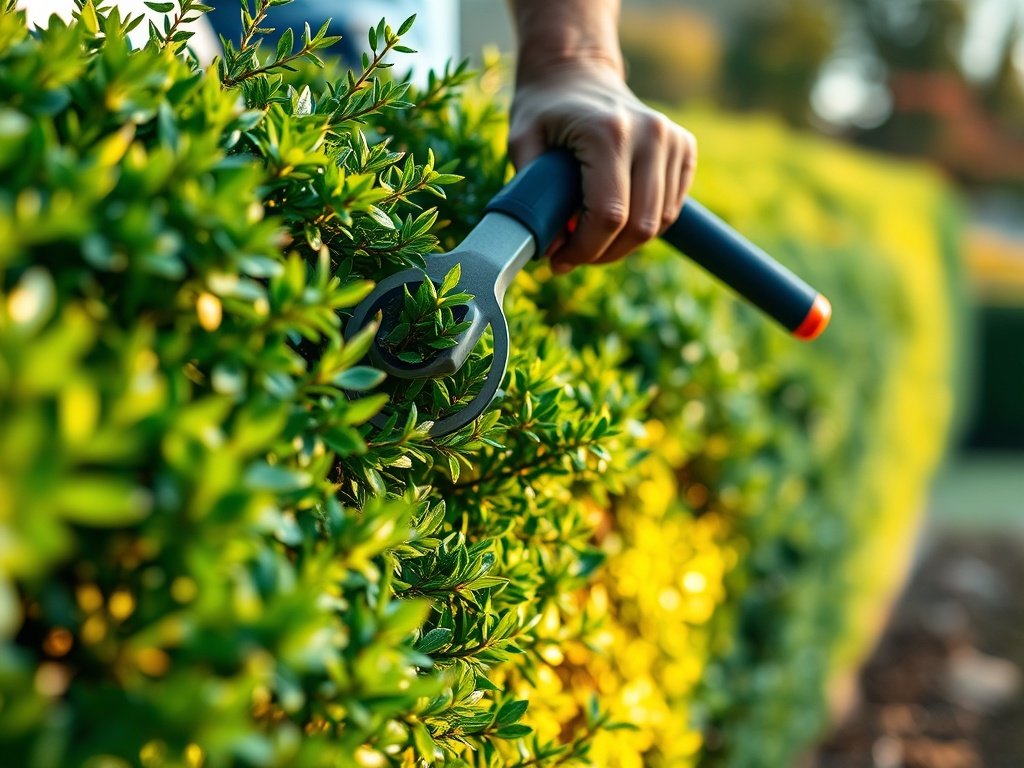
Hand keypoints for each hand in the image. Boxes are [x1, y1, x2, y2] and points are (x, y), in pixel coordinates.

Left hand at [508, 58, 696, 272]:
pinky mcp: (684, 146)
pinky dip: (643, 225)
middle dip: (603, 253)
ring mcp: (673, 139)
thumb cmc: (544, 110)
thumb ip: (530, 194)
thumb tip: (547, 246)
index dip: (584, 250)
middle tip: (572, 255)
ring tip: (590, 239)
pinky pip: (671, 208)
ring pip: (659, 223)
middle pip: (640, 226)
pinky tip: (614, 221)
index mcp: (609, 132)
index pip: (609, 215)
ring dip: (623, 245)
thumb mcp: (521, 143)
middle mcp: (650, 133)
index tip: (558, 261)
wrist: (576, 71)